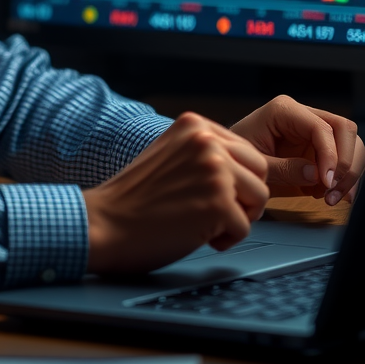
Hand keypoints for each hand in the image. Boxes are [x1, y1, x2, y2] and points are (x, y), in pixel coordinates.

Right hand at [82, 112, 269, 274]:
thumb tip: (245, 166)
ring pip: (259, 198)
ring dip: (236, 217)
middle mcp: (207, 141)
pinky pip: (245, 228)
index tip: (209, 192)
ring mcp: (214, 170)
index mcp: (194, 124)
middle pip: (260, 171)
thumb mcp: (170, 154)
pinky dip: (224, 239)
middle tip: (212, 211)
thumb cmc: (134, 198)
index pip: (245, 149)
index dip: (235, 178)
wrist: (104, 223)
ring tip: (202, 222)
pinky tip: (194, 234)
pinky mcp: (218, 202)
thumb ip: (203, 151)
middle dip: (243, 196)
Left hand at [230, 95, 364, 204]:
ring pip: (352, 143)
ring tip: (331, 199)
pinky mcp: (319, 146)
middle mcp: (303, 114)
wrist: (232, 160)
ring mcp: (313, 129)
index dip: (331, 155)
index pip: (322, 127)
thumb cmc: (238, 157)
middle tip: (332, 192)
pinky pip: (345, 158)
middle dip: (345, 163)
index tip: (326, 183)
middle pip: (345, 129)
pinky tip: (330, 196)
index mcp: (284, 110)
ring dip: (348, 173)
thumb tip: (316, 174)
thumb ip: (283, 169)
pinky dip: (344, 179)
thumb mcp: (255, 164)